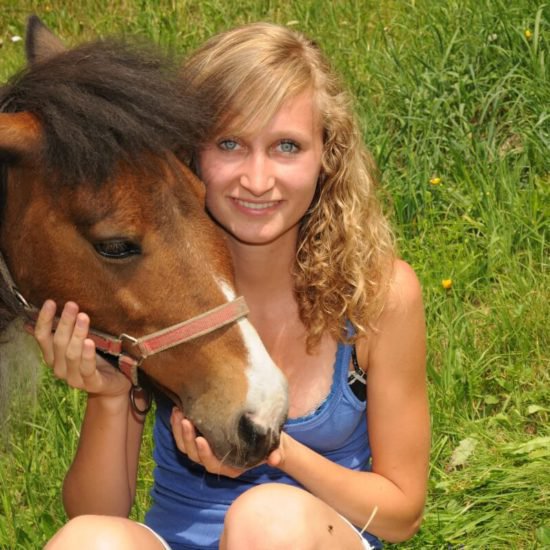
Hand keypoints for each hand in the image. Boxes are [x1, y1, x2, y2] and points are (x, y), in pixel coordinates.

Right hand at [34, 300, 130, 397]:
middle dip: (65, 322)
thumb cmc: (94, 359)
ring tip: (83, 317)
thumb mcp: (76, 343)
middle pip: (58, 342)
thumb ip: (58, 333)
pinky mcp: (92, 384)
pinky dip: (87, 355)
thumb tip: (30, 321)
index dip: (44, 320)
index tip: (50, 302)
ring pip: (72, 354)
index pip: (42, 336)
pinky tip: (89, 342)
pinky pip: (87, 369)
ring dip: (77, 334)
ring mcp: (74, 378)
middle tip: (72, 305)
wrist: (114, 384)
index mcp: (53, 356)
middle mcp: (59, 368)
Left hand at [170, 408, 288, 477]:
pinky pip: (183, 437)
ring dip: (178, 430)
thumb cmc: (268, 442)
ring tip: (178, 411)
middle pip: (194, 455)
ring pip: (185, 446)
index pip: (212, 464)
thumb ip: (276, 453)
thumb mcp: (275, 446)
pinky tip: (177, 410)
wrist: (263, 436)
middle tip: (185, 420)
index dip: (205, 454)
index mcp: (230, 467)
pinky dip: (177, 425)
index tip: (201, 438)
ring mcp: (205, 451)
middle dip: (187, 438)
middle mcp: (215, 461)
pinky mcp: (199, 440)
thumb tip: (275, 459)